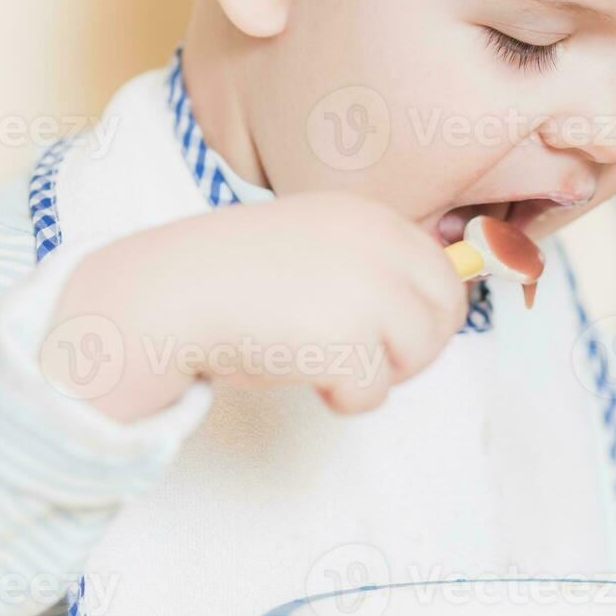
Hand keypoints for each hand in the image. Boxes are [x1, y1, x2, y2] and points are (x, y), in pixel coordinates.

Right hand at [47, 193, 469, 420]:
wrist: (169, 294)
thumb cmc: (235, 280)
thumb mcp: (316, 249)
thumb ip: (373, 268)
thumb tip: (436, 315)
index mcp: (373, 218)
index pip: (445, 274)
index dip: (422, 317)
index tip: (385, 336)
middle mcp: (381, 244)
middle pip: (447, 315)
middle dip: (411, 349)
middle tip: (359, 359)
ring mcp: (369, 289)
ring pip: (419, 356)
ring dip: (375, 374)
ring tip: (320, 360)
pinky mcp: (350, 339)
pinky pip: (374, 393)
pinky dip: (340, 398)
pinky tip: (298, 372)